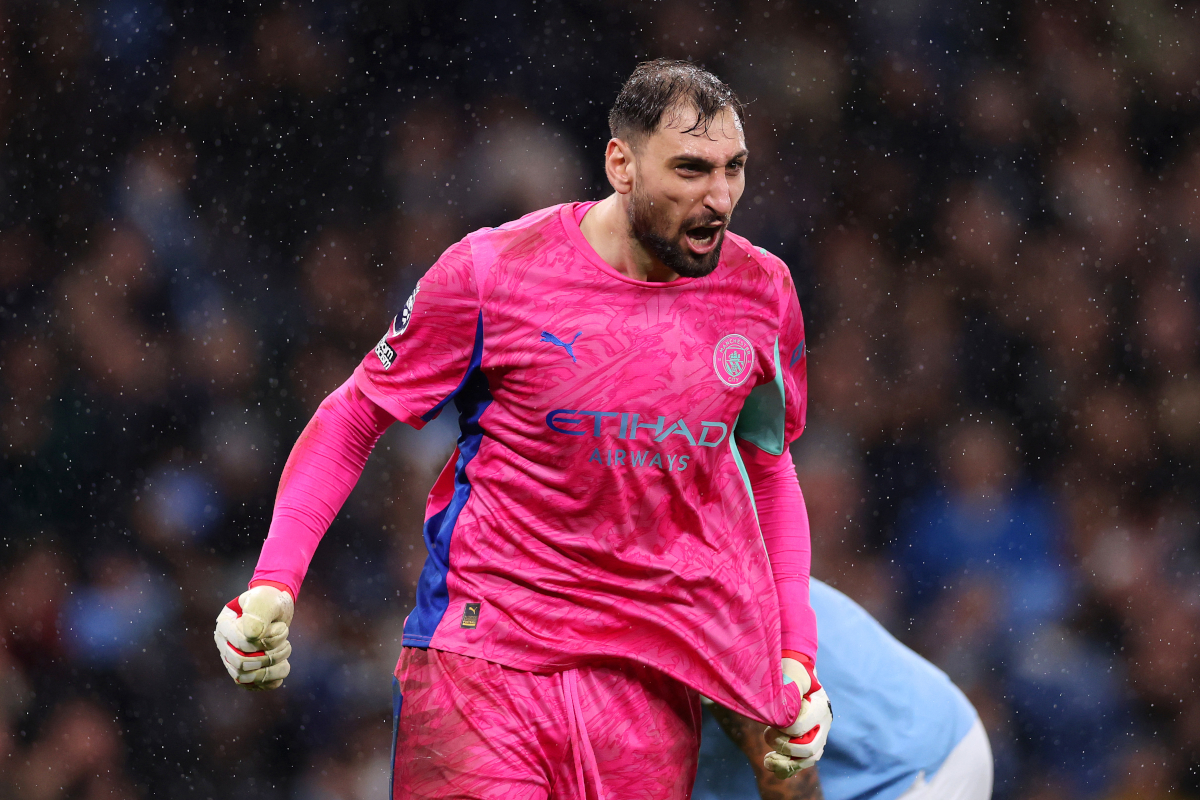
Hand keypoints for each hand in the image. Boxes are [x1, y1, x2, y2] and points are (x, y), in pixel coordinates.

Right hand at [213, 585, 294, 689]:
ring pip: (246, 678)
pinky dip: (271, 681)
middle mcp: (224, 644)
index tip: (281, 628)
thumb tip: (252, 635)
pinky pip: (253, 686)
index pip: (242, 644)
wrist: (275, 608)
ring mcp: (231, 659)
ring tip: (286, 652)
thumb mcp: (267, 599)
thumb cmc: (270, 601)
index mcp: (224, 625)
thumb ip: (259, 613)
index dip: (266, 641)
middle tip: (287, 644)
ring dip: (273, 669)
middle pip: (241, 664)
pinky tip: (283, 667)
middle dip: (270, 657)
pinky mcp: (244, 671)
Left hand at [763, 657, 831, 777]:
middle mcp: (823, 724)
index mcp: (820, 706)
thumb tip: (783, 698)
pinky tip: (771, 764)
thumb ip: (790, 684)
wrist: (798, 679)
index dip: (784, 728)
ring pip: (808, 760)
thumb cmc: (792, 674)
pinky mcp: (811, 745)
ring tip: (767, 760)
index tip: (773, 721)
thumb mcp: (792, 674)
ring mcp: (819, 736)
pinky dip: (787, 768)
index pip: (801, 726)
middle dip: (786, 747)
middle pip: (809, 749)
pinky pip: (802, 763)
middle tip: (768, 735)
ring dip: (786, 764)